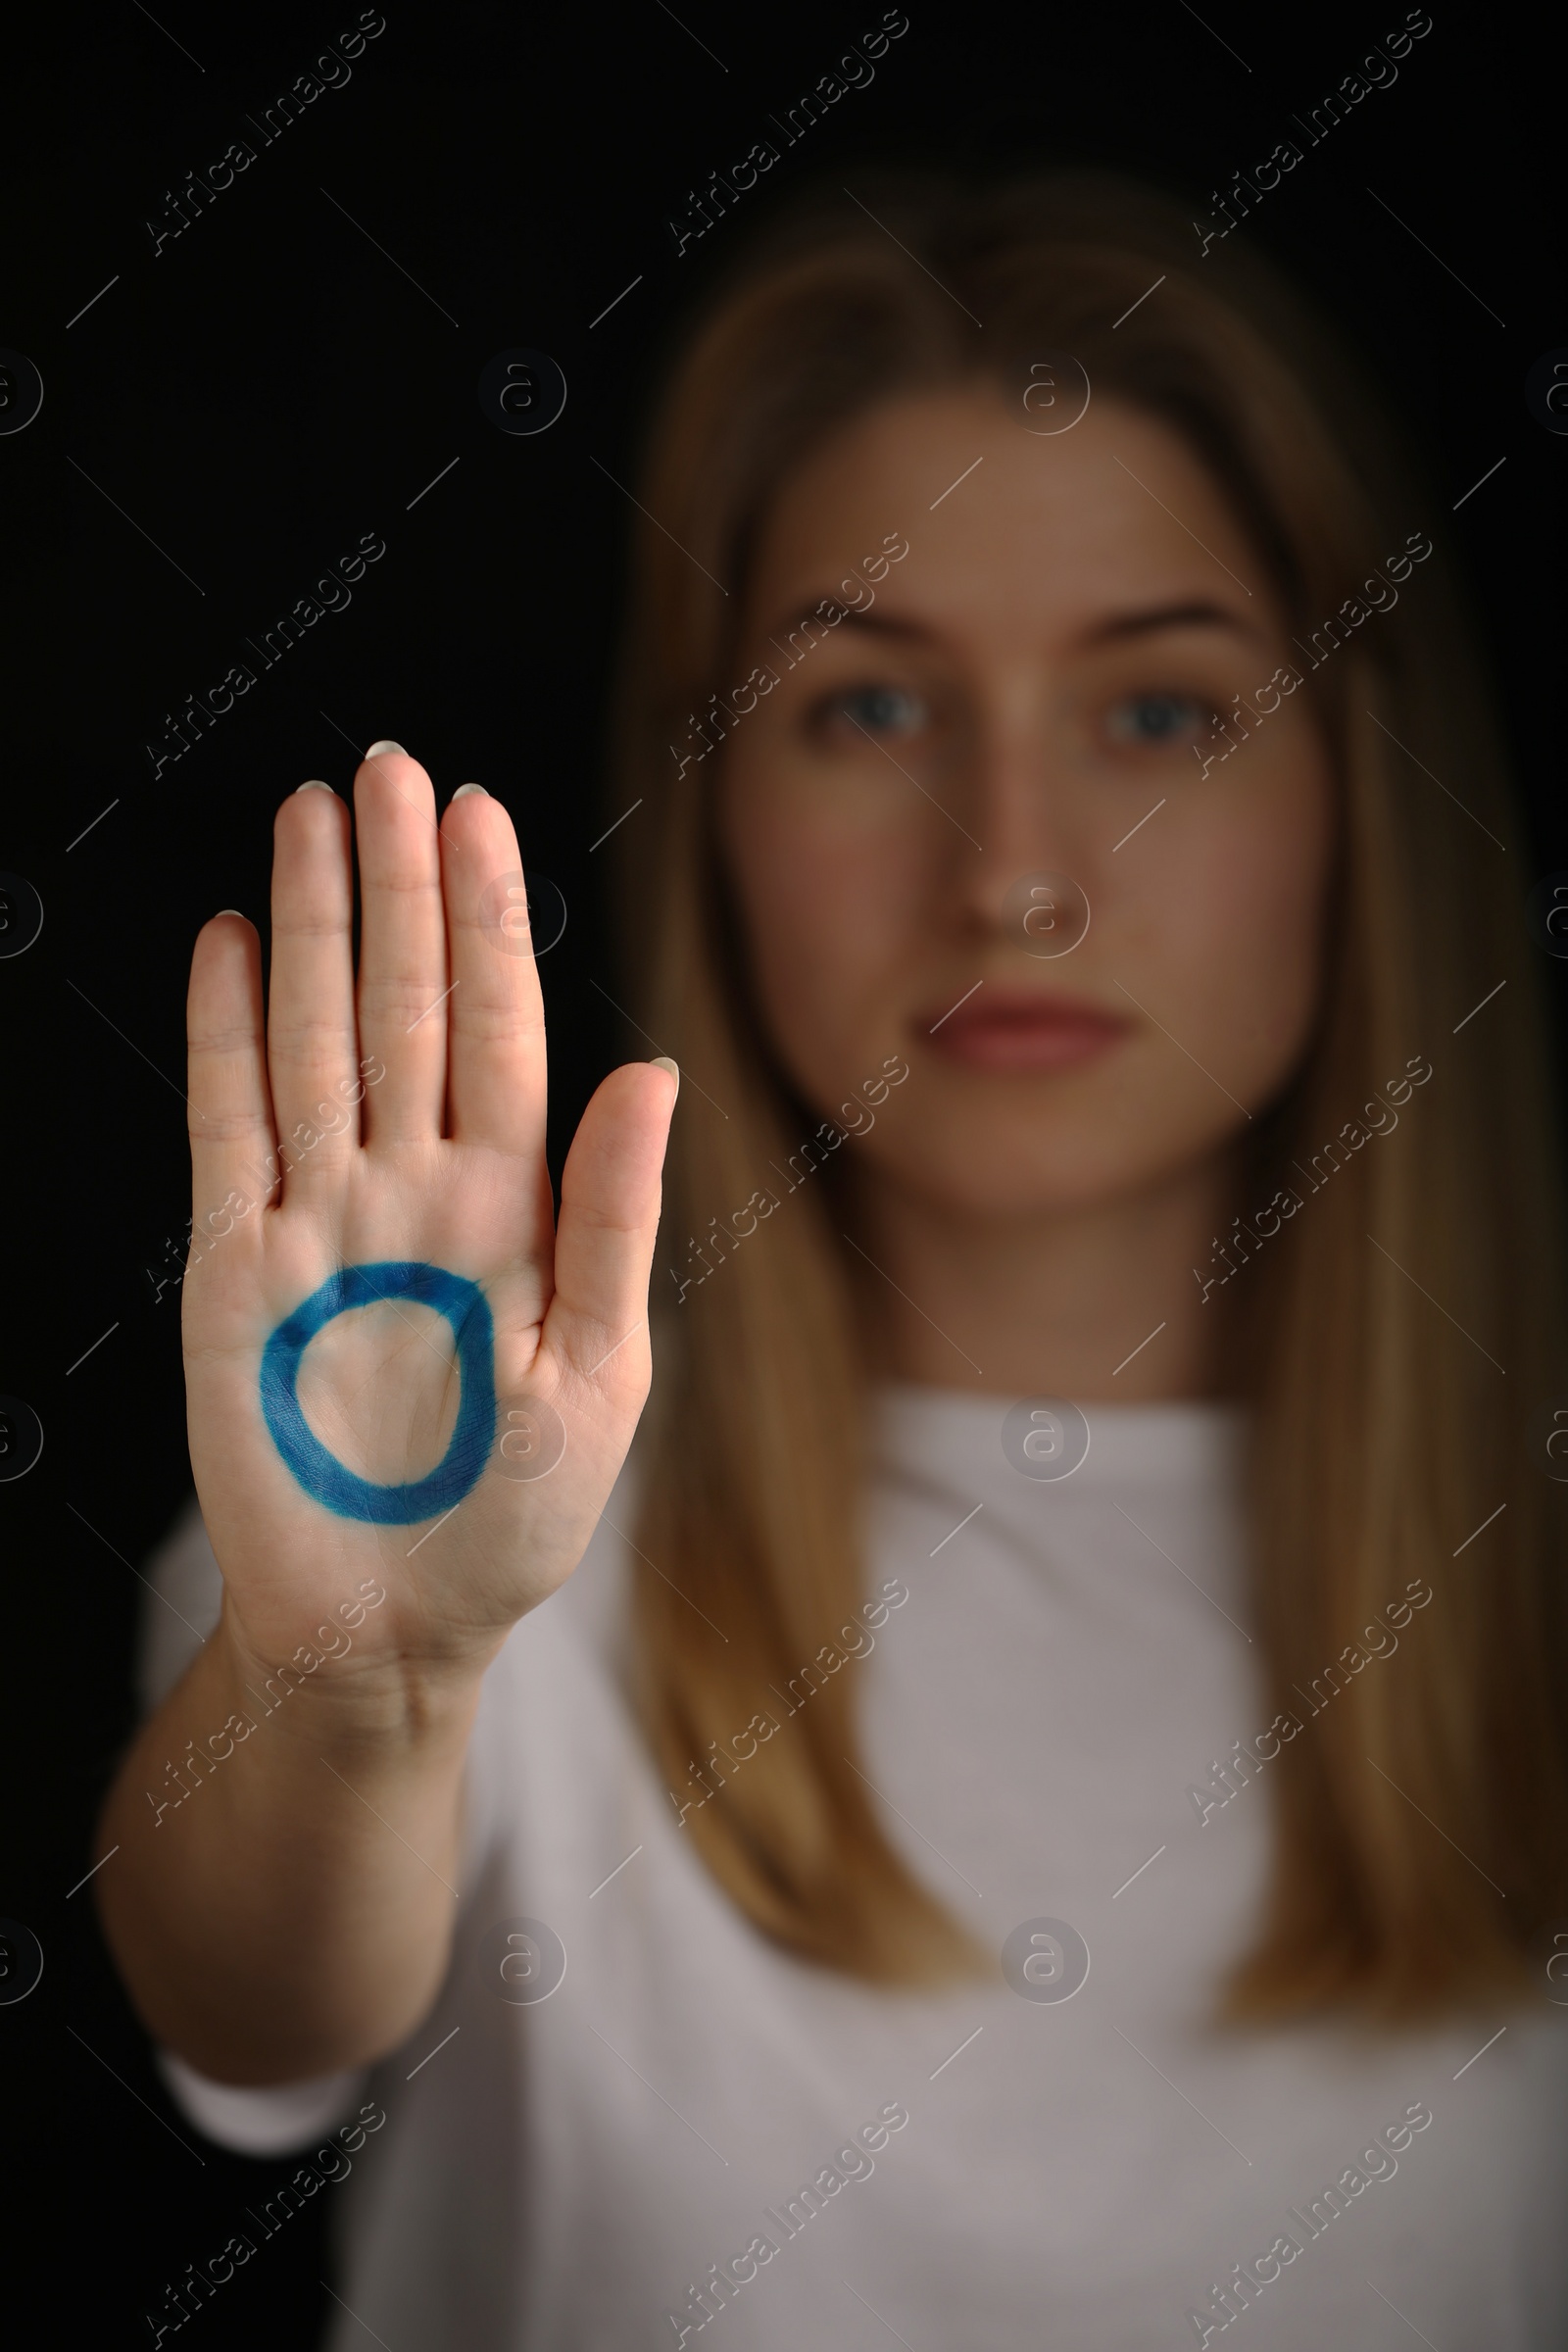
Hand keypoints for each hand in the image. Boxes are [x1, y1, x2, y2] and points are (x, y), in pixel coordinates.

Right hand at [181, 747, 675, 1701]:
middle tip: (388, 767)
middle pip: (404, 1006)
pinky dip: (225, 1036)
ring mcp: (321, 1219)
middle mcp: (414, 1189)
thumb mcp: (600, 1377)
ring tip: (312, 817)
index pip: (498, 1029)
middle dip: (399, 885)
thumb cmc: (512, 1521)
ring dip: (315, 928)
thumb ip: (614, 1220)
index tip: (475, 813)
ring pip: (316, 1040)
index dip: (486, 919)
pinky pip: (226, 1128)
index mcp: (511, 1208)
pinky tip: (234, 944)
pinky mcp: (235, 1268)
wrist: (389, 1631)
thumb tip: (653, 1071)